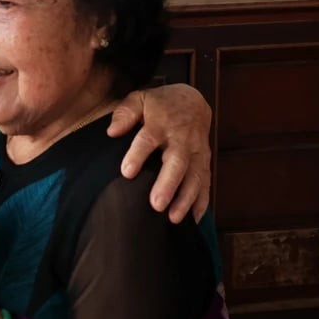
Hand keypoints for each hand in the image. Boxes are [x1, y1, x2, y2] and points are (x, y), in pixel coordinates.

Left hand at [108, 84, 211, 223]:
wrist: (192, 102)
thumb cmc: (159, 104)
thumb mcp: (139, 99)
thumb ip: (124, 113)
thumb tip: (112, 131)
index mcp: (161, 123)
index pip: (148, 139)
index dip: (138, 155)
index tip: (127, 172)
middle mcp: (182, 139)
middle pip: (176, 163)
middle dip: (168, 184)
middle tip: (156, 205)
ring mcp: (196, 152)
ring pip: (194, 176)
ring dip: (186, 198)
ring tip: (172, 218)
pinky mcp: (204, 162)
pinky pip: (206, 183)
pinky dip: (202, 202)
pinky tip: (194, 220)